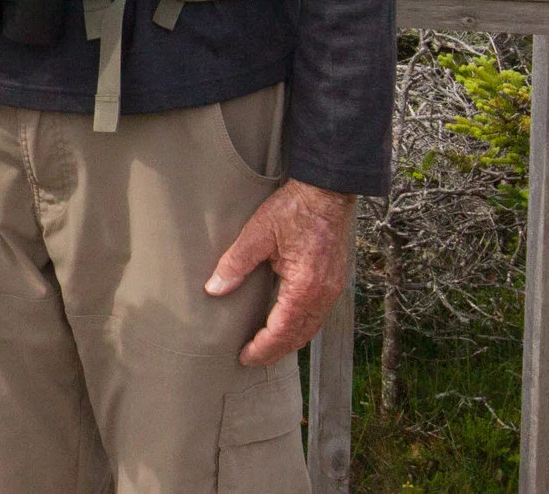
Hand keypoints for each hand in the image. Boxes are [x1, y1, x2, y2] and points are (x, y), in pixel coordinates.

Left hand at [205, 179, 356, 365]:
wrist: (327, 190)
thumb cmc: (294, 208)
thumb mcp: (258, 233)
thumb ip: (235, 263)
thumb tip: (214, 290)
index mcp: (304, 287)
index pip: (282, 331)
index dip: (263, 348)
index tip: (244, 356)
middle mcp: (323, 294)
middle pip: (299, 336)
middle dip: (275, 351)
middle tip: (251, 358)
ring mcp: (332, 289)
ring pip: (311, 328)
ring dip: (288, 341)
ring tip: (266, 346)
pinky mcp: (334, 281)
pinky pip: (318, 314)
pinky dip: (300, 326)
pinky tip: (285, 323)